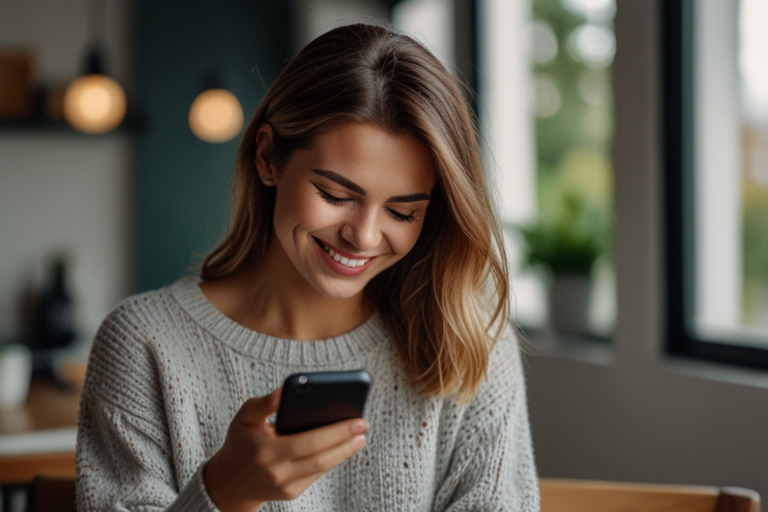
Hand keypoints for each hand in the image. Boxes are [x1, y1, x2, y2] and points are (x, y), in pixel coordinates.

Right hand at [203, 388, 368, 511]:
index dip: (335, 432)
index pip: (307, 442)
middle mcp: (277, 472)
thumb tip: (287, 390)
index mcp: (266, 451)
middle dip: (346, 440)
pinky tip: (344, 445)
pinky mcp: (292, 493)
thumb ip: (264, 403)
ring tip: (360, 435)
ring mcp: (286, 486)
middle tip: (364, 424)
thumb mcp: (244, 418)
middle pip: (321, 457)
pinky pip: (318, 474)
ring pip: (323, 468)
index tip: (355, 419)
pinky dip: (333, 458)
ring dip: (345, 451)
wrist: (229, 483)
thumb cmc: (240, 442)